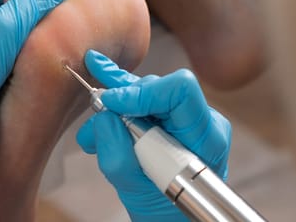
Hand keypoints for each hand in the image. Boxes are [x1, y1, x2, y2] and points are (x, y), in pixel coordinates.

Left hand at [0, 0, 76, 200]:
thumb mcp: (10, 26)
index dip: (40, 10)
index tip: (49, 29)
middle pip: (14, 15)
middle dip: (28, 32)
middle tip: (34, 51)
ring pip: (6, 38)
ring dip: (18, 50)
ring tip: (19, 67)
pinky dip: (5, 64)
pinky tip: (6, 77)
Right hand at [77, 50, 230, 220]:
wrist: (176, 220)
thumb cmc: (167, 214)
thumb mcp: (137, 193)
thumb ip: (119, 157)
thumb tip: (104, 118)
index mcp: (205, 138)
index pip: (180, 91)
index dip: (142, 92)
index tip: (111, 103)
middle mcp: (200, 120)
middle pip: (158, 87)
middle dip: (122, 98)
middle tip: (94, 107)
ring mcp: (187, 118)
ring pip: (146, 91)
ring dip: (115, 107)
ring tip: (91, 131)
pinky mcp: (172, 119)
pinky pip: (142, 102)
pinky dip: (118, 112)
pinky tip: (100, 123)